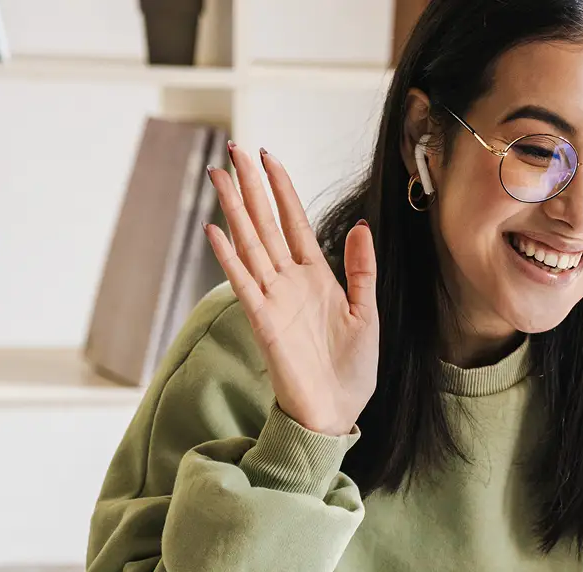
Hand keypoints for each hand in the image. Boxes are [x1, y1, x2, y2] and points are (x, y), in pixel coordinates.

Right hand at [204, 144, 377, 436]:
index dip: (282, 188)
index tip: (269, 155)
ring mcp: (273, 300)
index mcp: (316, 277)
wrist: (336, 412)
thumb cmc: (350, 370)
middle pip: (265, 223)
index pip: (294, 221)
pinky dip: (229, 258)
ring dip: (233, 209)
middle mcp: (289, 282)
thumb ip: (361, 269)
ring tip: (218, 175)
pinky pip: (244, 284)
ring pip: (250, 244)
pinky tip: (216, 230)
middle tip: (233, 148)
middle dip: (250, 186)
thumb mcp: (366, 312)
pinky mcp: (264, 323)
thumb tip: (361, 226)